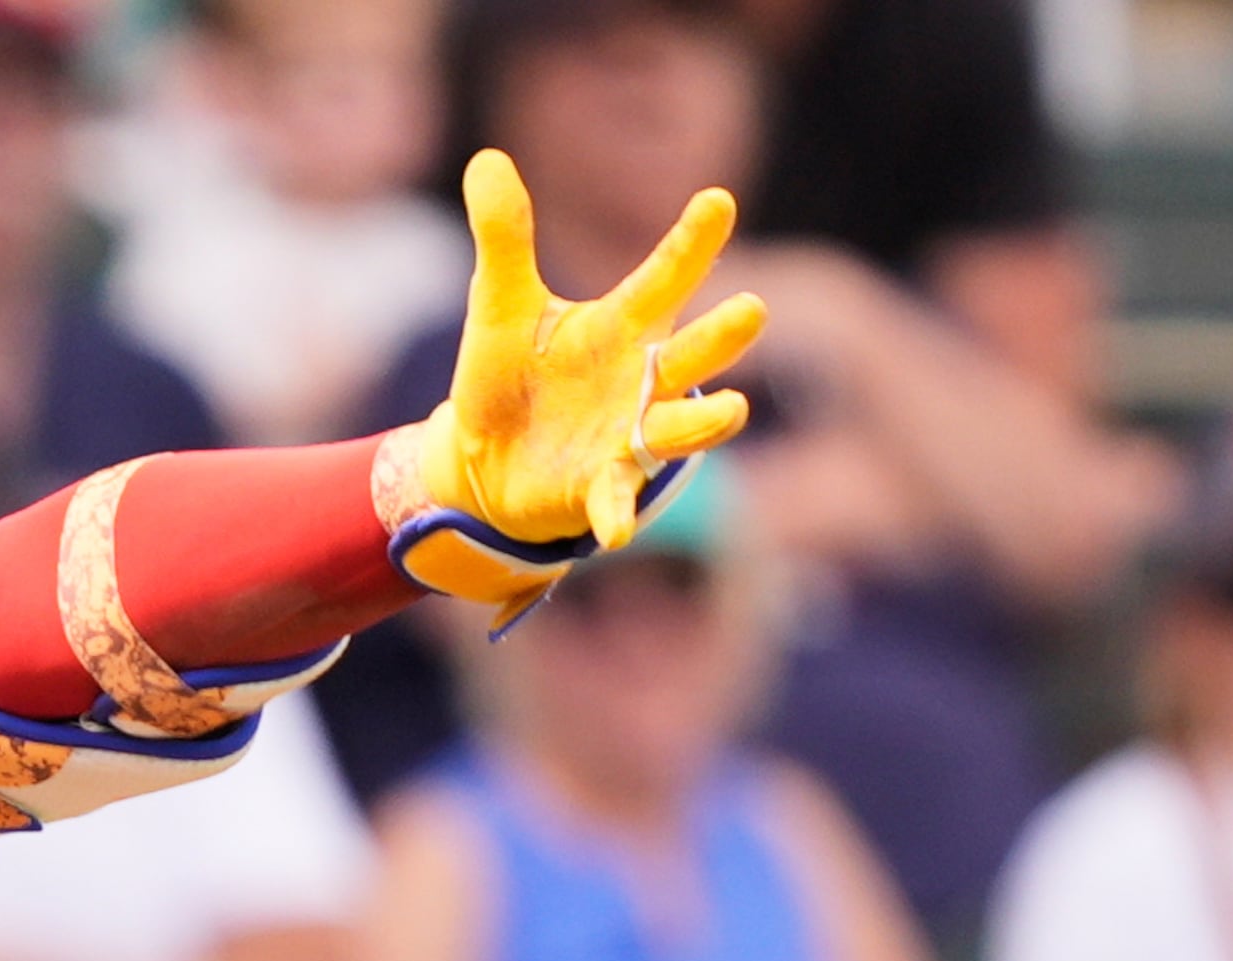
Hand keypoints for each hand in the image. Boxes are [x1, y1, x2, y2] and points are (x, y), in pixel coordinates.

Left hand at [425, 149, 767, 550]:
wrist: (479, 458)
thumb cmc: (507, 378)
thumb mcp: (499, 305)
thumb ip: (504, 237)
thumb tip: (486, 158)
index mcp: (621, 327)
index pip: (663, 278)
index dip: (691, 243)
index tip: (717, 200)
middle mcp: (640, 379)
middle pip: (693, 355)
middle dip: (722, 337)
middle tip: (754, 308)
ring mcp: (628, 436)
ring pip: (681, 429)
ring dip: (704, 424)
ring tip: (734, 409)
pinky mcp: (600, 487)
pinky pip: (616, 501)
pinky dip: (617, 513)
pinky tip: (617, 528)